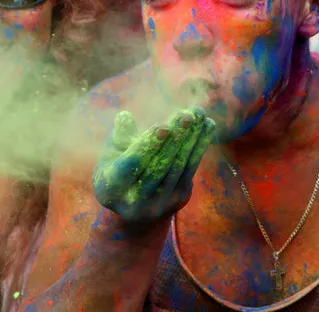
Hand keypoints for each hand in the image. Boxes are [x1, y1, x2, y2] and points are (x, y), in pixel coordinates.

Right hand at [92, 107, 214, 223]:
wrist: (131, 204)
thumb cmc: (116, 167)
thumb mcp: (111, 152)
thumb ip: (119, 135)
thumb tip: (125, 116)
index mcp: (112, 187)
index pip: (133, 165)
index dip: (148, 145)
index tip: (164, 126)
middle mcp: (136, 201)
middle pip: (159, 166)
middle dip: (175, 139)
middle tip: (187, 115)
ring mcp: (159, 203)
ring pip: (178, 167)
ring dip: (192, 139)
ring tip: (199, 114)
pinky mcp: (179, 199)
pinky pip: (190, 169)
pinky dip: (199, 146)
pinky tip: (207, 126)